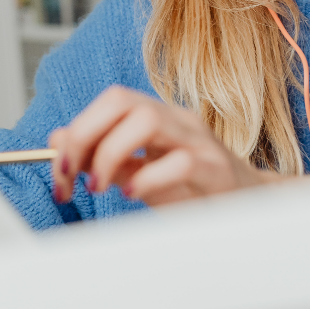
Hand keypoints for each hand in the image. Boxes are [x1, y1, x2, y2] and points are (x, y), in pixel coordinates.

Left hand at [48, 85, 278, 205]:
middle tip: (72, 175)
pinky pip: (179, 162)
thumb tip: (58, 142)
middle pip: (122, 101)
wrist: (251, 207)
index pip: (110, 101)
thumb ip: (103, 155)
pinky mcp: (216, 170)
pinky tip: (133, 195)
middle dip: (85, 135)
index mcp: (157, 115)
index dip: (76, 130)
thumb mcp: (140, 171)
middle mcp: (177, 119)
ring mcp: (199, 141)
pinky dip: (146, 179)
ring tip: (101, 185)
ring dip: (110, 153)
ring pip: (147, 121)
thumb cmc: (193, 189)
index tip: (60, 169)